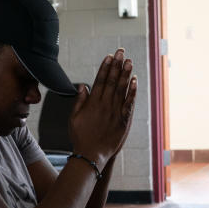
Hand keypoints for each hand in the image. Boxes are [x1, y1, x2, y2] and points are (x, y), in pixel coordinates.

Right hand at [68, 48, 137, 168]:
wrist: (91, 155)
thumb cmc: (80, 137)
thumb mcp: (74, 119)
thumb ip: (79, 101)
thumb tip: (83, 86)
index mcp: (92, 103)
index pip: (100, 80)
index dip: (105, 67)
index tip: (109, 56)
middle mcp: (105, 105)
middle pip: (112, 81)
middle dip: (117, 65)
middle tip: (121, 52)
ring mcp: (115, 112)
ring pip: (122, 89)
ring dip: (125, 74)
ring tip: (129, 61)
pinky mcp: (123, 121)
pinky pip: (129, 103)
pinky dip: (132, 91)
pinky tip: (134, 81)